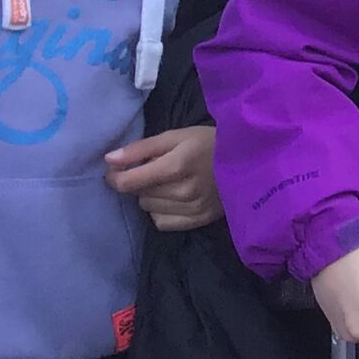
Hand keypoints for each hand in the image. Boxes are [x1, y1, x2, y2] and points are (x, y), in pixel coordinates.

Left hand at [105, 127, 221, 232]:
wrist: (250, 161)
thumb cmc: (209, 143)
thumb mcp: (176, 136)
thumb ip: (141, 148)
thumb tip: (108, 160)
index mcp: (177, 165)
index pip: (128, 182)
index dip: (115, 176)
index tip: (117, 168)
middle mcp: (184, 191)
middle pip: (138, 194)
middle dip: (139, 181)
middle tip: (155, 170)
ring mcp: (193, 208)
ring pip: (148, 208)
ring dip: (151, 196)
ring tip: (168, 183)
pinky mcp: (199, 220)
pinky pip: (161, 222)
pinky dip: (161, 211)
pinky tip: (174, 199)